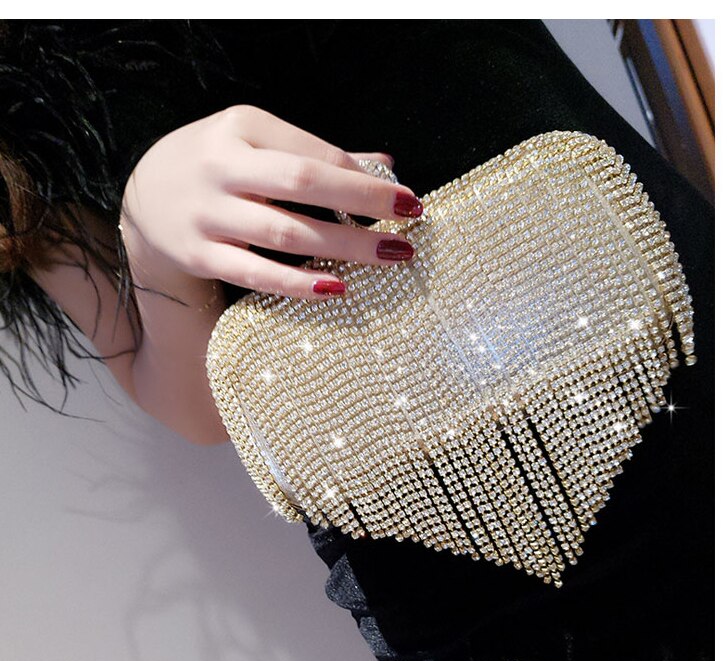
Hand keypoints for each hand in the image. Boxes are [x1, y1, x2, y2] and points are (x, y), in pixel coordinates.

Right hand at [119, 104, 422, 299]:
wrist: (143, 199)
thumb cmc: (219, 169)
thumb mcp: (258, 146)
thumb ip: (317, 156)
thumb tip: (385, 165)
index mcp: (242, 128)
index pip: (313, 152)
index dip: (362, 179)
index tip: (405, 199)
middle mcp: (222, 166)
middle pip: (301, 184)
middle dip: (361, 204)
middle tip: (407, 223)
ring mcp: (208, 213)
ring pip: (285, 233)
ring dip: (343, 247)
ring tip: (389, 257)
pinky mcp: (199, 255)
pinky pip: (256, 273)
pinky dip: (297, 283)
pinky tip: (336, 289)